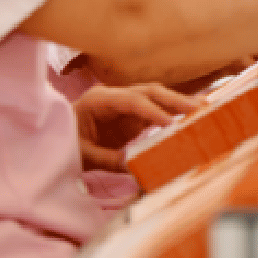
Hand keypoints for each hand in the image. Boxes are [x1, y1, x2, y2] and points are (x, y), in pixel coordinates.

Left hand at [74, 83, 203, 171]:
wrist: (55, 137)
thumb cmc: (64, 143)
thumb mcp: (82, 155)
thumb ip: (107, 159)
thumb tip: (135, 165)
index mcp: (98, 99)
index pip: (132, 101)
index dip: (153, 111)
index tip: (172, 124)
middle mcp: (113, 96)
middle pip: (148, 91)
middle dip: (173, 99)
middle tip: (198, 108)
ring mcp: (123, 104)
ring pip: (155, 98)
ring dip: (177, 103)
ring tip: (202, 109)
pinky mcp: (130, 115)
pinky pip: (154, 111)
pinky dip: (171, 114)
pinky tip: (189, 119)